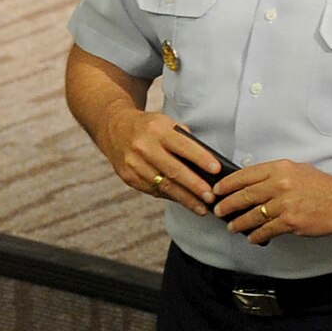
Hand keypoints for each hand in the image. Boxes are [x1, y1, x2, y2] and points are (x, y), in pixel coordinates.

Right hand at [98, 109, 224, 215]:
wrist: (114, 128)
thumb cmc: (148, 126)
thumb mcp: (165, 122)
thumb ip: (183, 139)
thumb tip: (206, 162)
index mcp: (157, 130)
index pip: (183, 146)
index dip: (201, 158)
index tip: (217, 170)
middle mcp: (144, 147)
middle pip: (173, 171)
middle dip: (194, 186)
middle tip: (211, 197)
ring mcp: (134, 164)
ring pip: (164, 186)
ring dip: (185, 199)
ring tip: (202, 208)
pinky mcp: (129, 177)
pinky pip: (153, 191)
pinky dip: (171, 197)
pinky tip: (184, 202)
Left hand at [213, 160, 331, 242]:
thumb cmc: (323, 186)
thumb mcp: (297, 170)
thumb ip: (274, 175)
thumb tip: (250, 184)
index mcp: (280, 168)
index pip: (245, 175)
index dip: (227, 184)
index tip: (217, 190)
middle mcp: (281, 184)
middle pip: (244, 196)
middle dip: (227, 205)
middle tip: (218, 210)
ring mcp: (285, 204)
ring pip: (252, 216)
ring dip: (238, 223)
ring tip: (231, 227)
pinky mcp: (290, 222)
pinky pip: (266, 230)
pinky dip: (256, 235)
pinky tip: (251, 236)